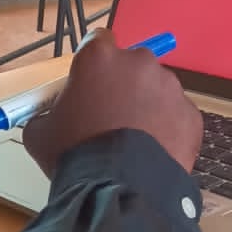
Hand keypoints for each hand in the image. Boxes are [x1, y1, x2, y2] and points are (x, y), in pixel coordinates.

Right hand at [23, 29, 202, 177]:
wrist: (119, 190)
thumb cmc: (75, 156)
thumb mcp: (40, 133)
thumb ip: (46, 114)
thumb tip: (48, 118)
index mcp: (99, 58)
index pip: (97, 41)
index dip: (93, 63)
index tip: (90, 82)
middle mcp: (138, 63)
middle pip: (131, 65)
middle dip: (122, 85)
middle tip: (109, 116)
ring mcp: (169, 87)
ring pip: (156, 91)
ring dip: (145, 108)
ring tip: (132, 142)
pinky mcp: (190, 114)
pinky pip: (175, 116)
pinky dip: (166, 130)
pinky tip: (151, 153)